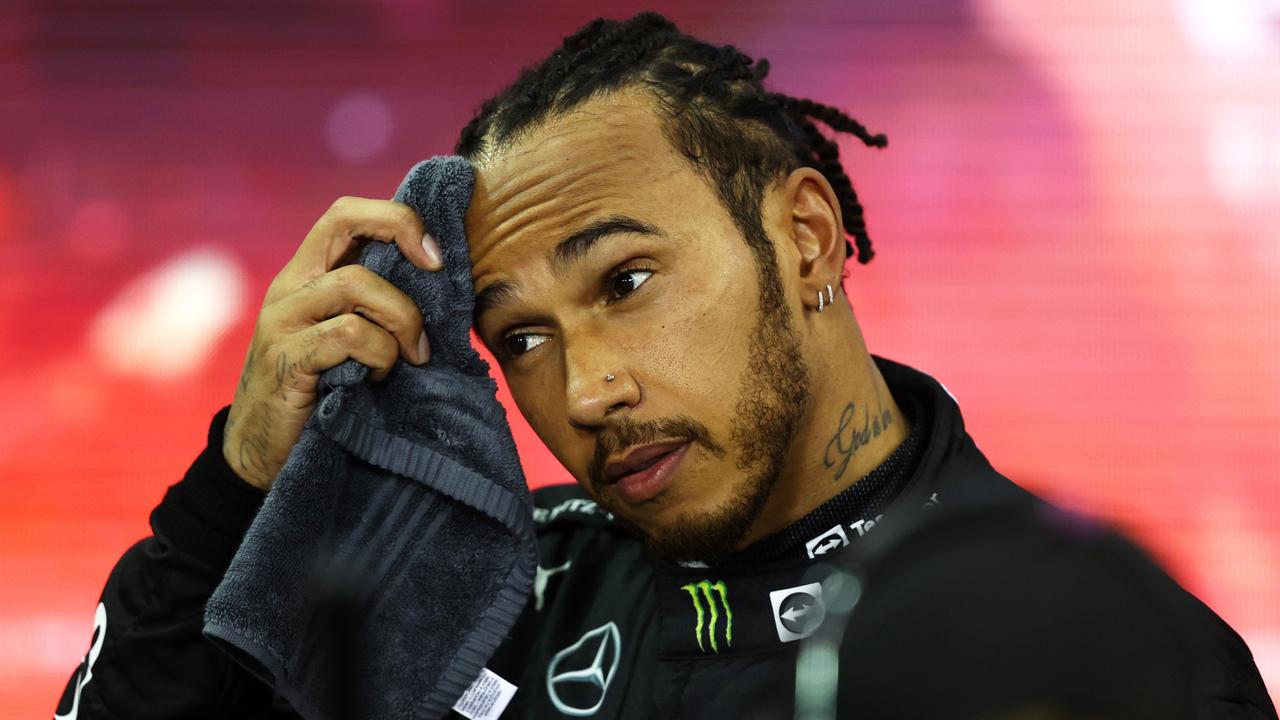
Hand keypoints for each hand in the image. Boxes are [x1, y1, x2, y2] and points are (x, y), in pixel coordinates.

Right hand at [223, 196, 442, 490]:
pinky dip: (380, 353)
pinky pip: (348, 336)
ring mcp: (283, 321)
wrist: (260, 454)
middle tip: (437, 275)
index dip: (395, 219)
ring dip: (401, 318)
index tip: (435, 255)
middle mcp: (290, 288)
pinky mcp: (286, 360)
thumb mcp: (347, 341)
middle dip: (402, 234)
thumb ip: (375, 309)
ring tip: (412, 356)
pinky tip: (381, 377)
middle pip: (344, 221)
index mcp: (307, 276)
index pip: (346, 214)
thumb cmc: (321, 394)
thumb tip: (444, 291)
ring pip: (355, 284)